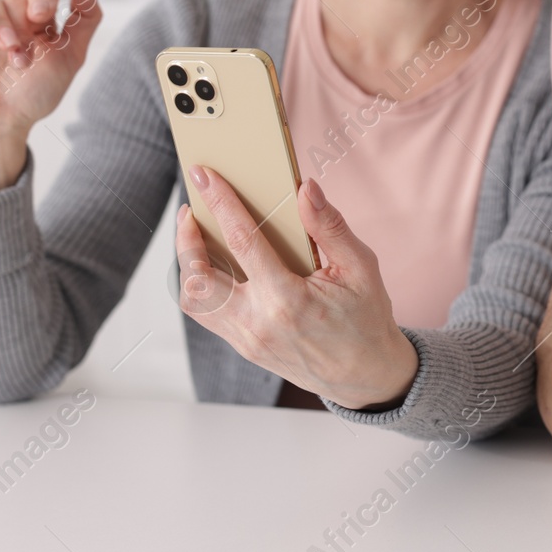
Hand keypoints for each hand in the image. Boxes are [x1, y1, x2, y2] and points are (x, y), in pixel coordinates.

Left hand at [176, 168, 419, 411]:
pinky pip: (206, 315)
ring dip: (187, 264)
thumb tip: (306, 189)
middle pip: (197, 276)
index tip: (203, 175)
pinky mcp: (244, 347)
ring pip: (193, 300)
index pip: (242, 241)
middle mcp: (259, 322)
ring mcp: (247, 339)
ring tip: (194, 236)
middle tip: (190, 209)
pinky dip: (200, 286)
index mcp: (288, 300)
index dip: (220, 203)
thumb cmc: (366, 319)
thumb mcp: (360, 268)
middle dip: (185, 237)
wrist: (366, 376)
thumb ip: (330, 227)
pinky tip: (210, 265)